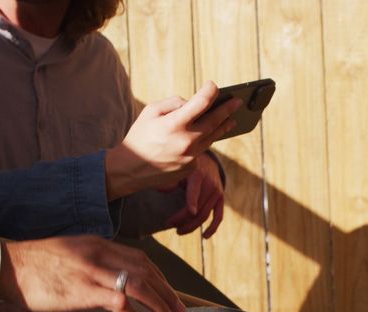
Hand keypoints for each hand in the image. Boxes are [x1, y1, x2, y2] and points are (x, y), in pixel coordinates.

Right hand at [0, 235, 185, 311]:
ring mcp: (92, 270)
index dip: (158, 275)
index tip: (168, 291)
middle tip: (178, 308)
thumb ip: (72, 287)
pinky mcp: (82, 289)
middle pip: (145, 269)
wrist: (4, 267)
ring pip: (139, 283)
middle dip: (166, 290)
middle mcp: (99, 253)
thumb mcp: (61, 264)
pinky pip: (118, 299)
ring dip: (159, 302)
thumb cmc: (28, 269)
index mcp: (96, 244)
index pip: (138, 257)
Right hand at [105, 81, 240, 200]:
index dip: (210, 91)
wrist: (129, 170)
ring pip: (212, 138)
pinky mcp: (191, 168)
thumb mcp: (150, 112)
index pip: (200, 103)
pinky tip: (202, 137)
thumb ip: (174, 103)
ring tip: (231, 120)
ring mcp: (190, 157)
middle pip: (214, 121)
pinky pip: (200, 150)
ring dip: (222, 127)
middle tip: (238, 101)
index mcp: (174, 124)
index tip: (214, 85)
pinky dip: (201, 142)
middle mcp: (186, 141)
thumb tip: (193, 103)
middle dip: (227, 109)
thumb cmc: (139, 136)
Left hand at [165, 153, 224, 238]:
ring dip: (192, 226)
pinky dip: (213, 227)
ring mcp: (217, 193)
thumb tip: (160, 190)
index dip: (192, 203)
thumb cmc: (188, 168)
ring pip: (205, 215)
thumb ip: (169, 180)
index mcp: (197, 176)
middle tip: (169, 224)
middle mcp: (210, 185)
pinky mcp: (221, 199)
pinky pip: (218, 216)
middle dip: (182, 220)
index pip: (194, 192)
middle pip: (197, 208)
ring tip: (178, 230)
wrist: (207, 162)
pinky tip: (205, 237)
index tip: (190, 212)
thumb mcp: (178, 170)